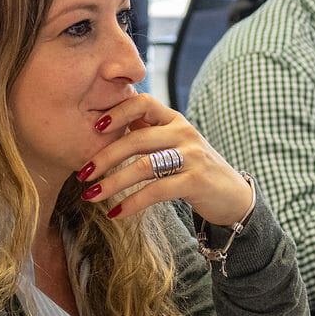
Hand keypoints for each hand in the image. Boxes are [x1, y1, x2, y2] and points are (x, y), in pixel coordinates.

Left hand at [76, 93, 252, 224]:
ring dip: (113, 183)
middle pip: (136, 138)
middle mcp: (184, 132)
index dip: (118, 111)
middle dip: (105, 157)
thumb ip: (148, 134)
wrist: (232, 195)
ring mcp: (192, 156)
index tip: (94, 127)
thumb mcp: (174, 145)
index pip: (144, 102)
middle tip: (82, 173)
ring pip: (143, 166)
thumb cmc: (194, 170)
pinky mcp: (196, 181)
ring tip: (91, 196)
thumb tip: (106, 127)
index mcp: (175, 120)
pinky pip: (156, 191)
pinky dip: (132, 203)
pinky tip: (116, 213)